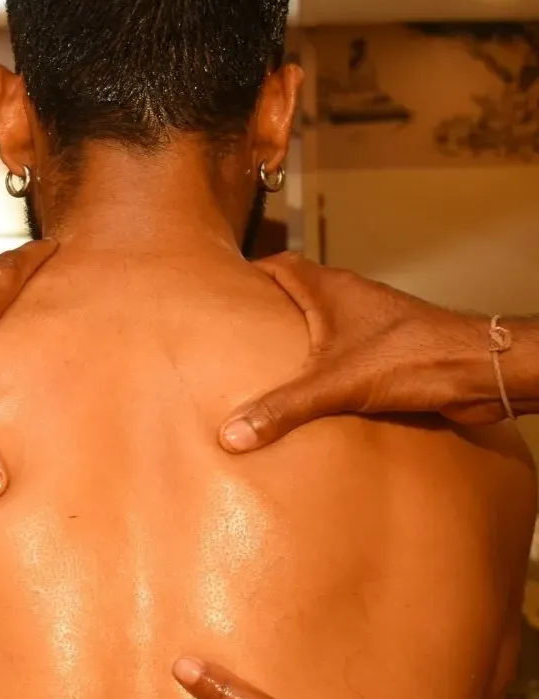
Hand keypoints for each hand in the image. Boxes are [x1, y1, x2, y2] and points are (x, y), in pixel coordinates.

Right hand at [219, 254, 499, 451]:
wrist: (476, 370)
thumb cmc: (412, 357)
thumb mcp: (335, 385)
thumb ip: (282, 408)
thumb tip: (231, 434)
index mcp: (330, 289)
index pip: (280, 265)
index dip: (250, 275)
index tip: (221, 294)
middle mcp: (349, 298)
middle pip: (298, 294)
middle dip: (268, 314)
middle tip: (234, 338)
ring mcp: (371, 323)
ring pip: (323, 325)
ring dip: (299, 343)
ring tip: (265, 369)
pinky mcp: (388, 350)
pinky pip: (345, 353)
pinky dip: (326, 367)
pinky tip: (314, 396)